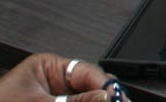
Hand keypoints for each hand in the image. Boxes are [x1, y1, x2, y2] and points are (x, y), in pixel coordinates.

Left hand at [0, 54, 115, 101]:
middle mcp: (51, 83)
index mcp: (48, 67)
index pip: (86, 71)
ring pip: (80, 101)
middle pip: (87, 90)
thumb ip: (74, 101)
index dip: (105, 85)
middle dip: (101, 98)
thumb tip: (105, 95)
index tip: (117, 97)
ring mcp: (50, 99)